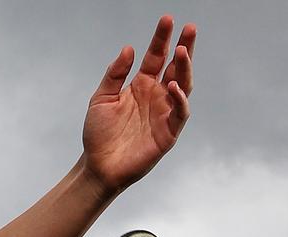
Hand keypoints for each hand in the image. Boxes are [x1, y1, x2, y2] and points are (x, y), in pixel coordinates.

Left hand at [82, 15, 196, 193]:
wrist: (97, 165)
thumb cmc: (99, 133)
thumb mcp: (102, 98)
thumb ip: (114, 74)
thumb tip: (128, 48)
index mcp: (141, 85)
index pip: (156, 57)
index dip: (162, 39)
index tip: (167, 19)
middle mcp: (157, 95)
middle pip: (176, 67)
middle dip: (185, 47)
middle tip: (190, 27)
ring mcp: (165, 112)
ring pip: (183, 85)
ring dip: (185, 68)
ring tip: (183, 51)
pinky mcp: (169, 131)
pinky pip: (180, 112)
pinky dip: (180, 98)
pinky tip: (174, 86)